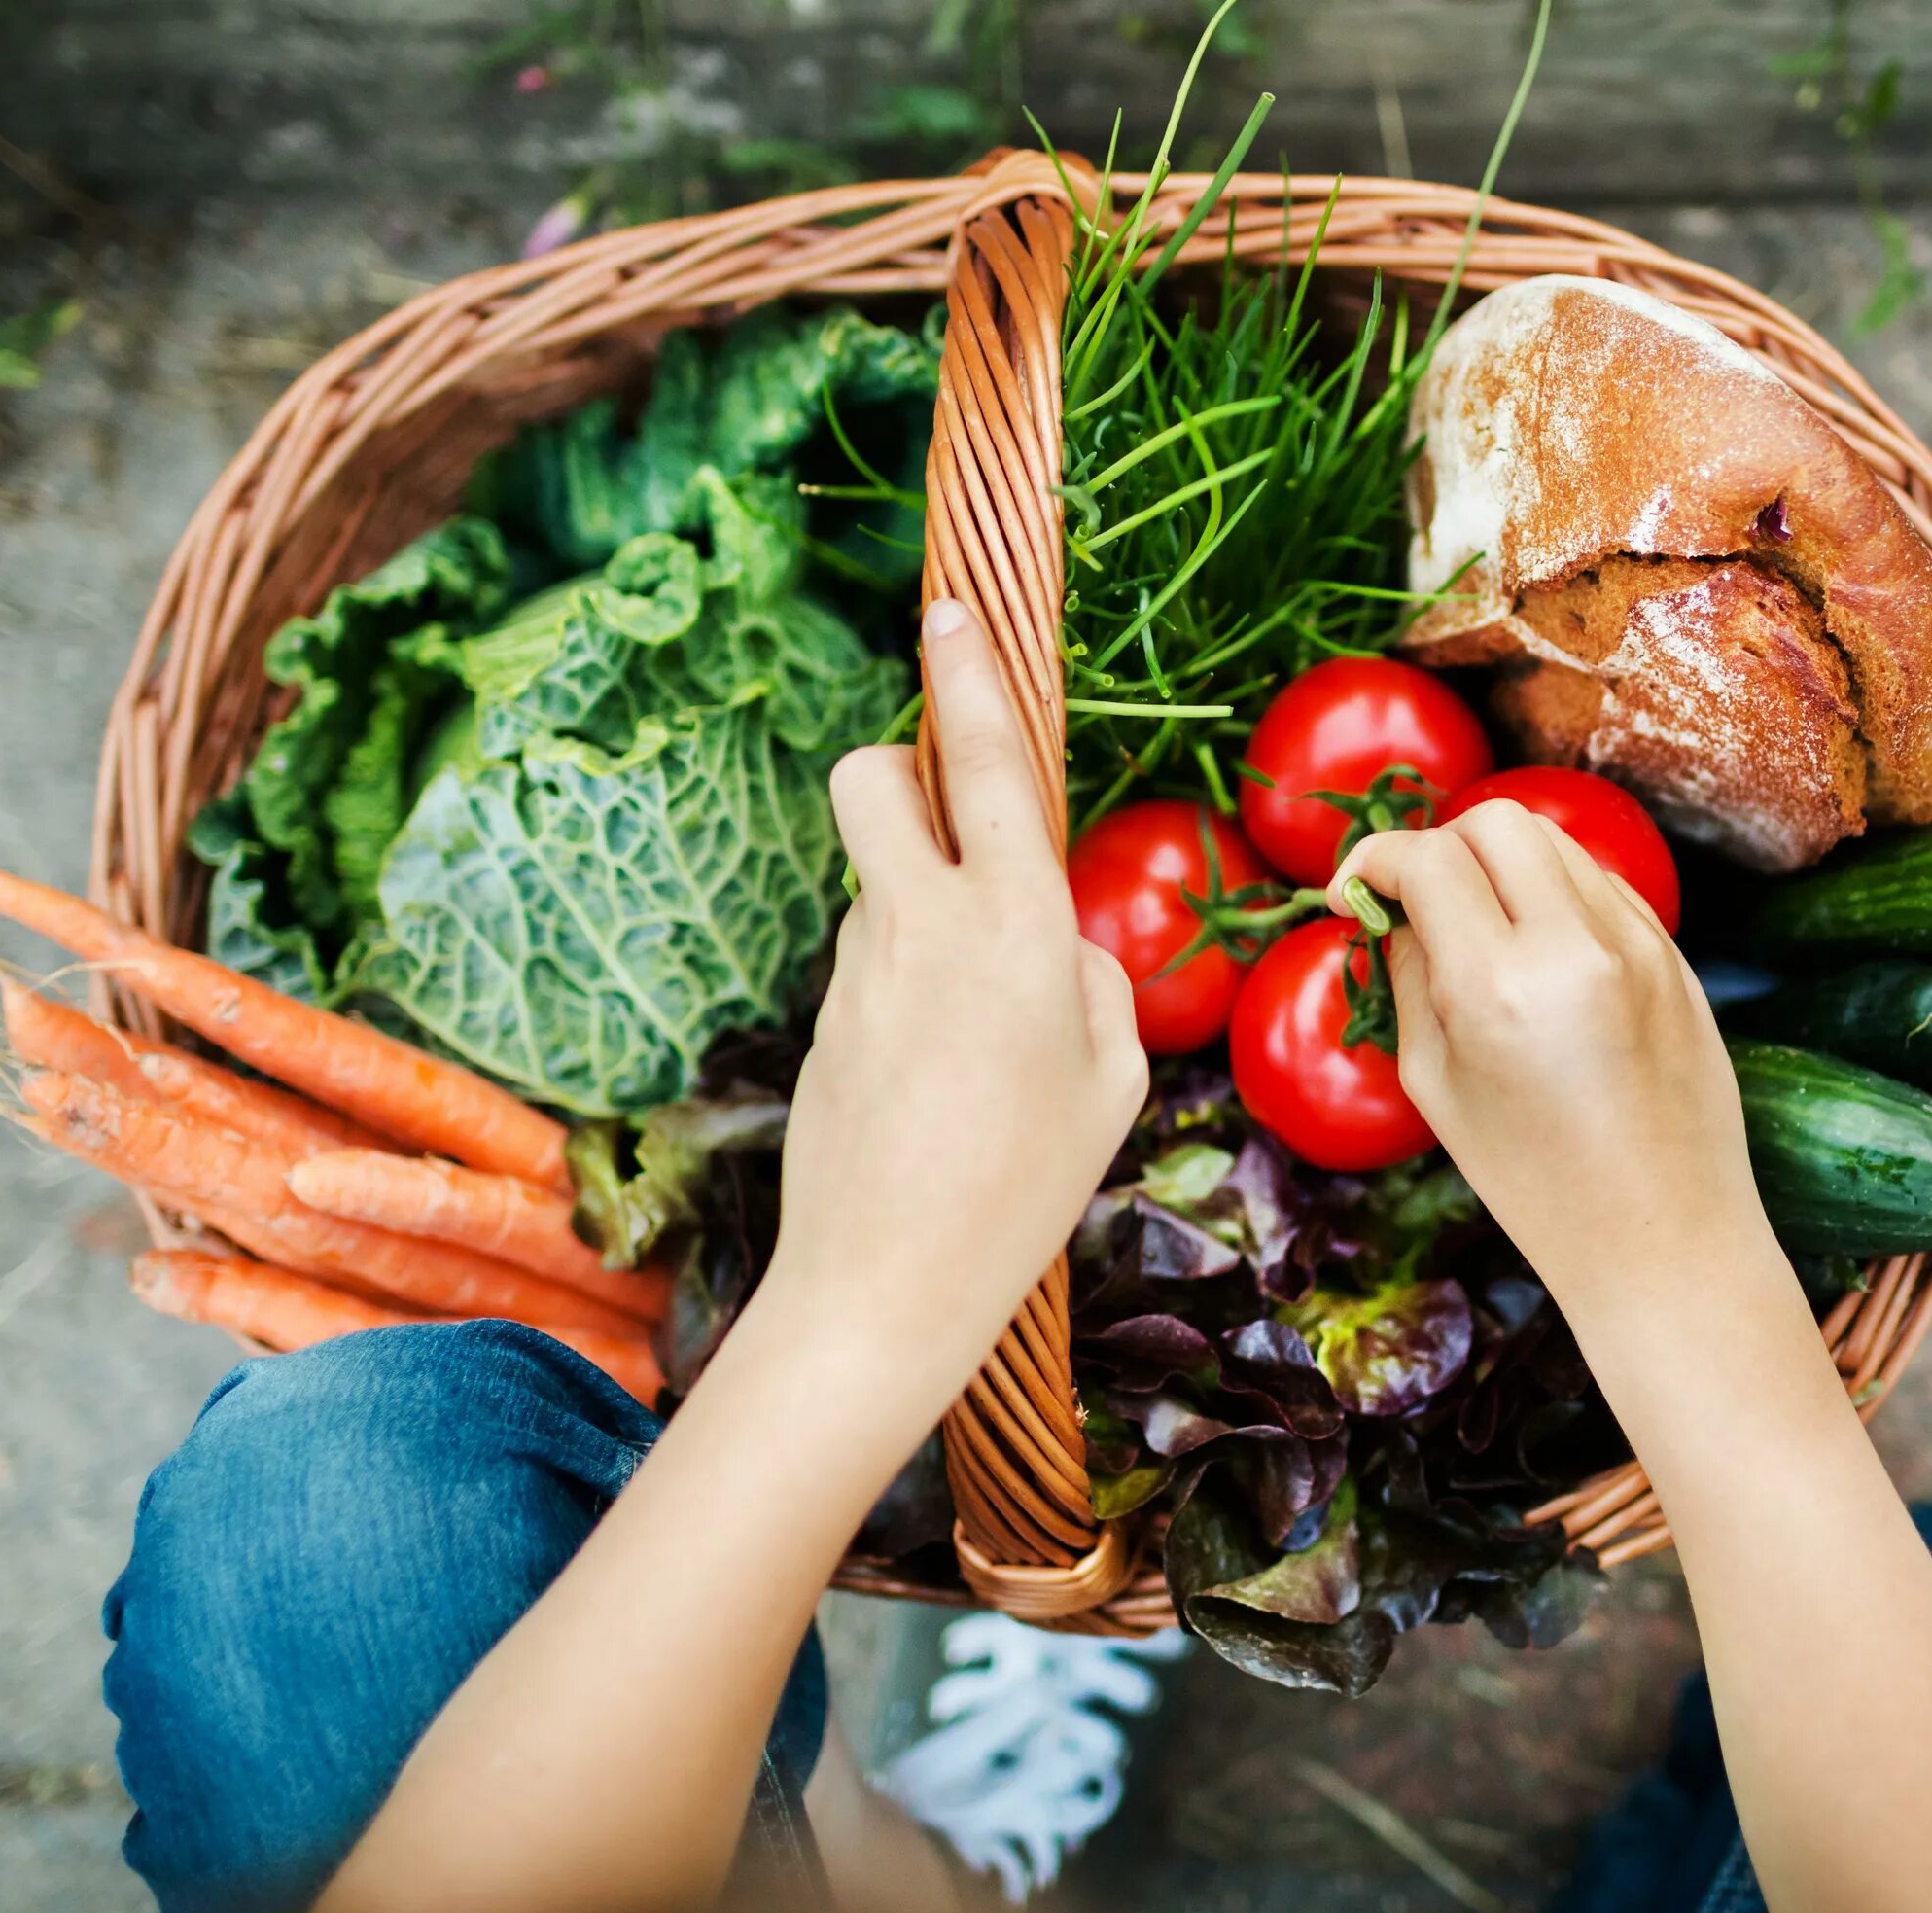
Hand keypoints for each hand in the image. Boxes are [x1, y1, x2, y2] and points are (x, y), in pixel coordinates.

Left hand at [762, 598, 1148, 1396]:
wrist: (884, 1283)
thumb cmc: (1023, 1186)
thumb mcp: (1109, 1080)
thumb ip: (1092, 983)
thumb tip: (1056, 944)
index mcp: (1014, 925)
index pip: (986, 763)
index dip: (968, 677)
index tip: (948, 610)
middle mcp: (922, 924)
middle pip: (875, 779)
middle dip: (898, 767)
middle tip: (945, 823)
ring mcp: (859, 970)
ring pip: (882, 886)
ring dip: (922, 915)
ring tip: (975, 1046)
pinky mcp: (822, 1019)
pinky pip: (874, 967)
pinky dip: (907, 995)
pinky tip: (936, 1090)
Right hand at [1331, 801, 1779, 1318]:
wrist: (1661, 1235)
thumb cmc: (1533, 1181)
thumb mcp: (1436, 1085)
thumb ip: (1409, 977)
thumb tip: (1394, 909)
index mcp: (1499, 986)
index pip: (1427, 859)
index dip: (1373, 861)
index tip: (1353, 895)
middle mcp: (1575, 947)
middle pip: (1495, 821)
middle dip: (1440, 845)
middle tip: (1417, 902)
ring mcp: (1637, 944)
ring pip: (1553, 841)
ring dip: (1500, 863)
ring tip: (1480, 927)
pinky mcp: (1673, 955)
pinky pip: (1601, 883)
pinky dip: (1556, 893)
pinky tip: (1538, 952)